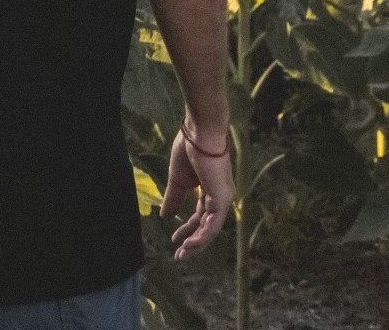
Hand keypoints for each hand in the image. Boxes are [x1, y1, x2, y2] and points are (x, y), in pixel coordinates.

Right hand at [159, 125, 234, 260]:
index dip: (187, 230)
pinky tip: (189, 244)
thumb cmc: (189, 149)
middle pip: (206, 226)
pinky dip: (201, 237)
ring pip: (211, 230)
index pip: (200, 217)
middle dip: (192, 242)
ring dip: (196, 244)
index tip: (174, 240)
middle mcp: (220, 197)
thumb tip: (165, 216)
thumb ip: (174, 198)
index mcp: (210, 190)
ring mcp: (223, 199)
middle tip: (179, 256)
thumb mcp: (177, 179)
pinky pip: (213, 225)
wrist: (199, 132)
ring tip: (182, 254)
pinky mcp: (222, 199)